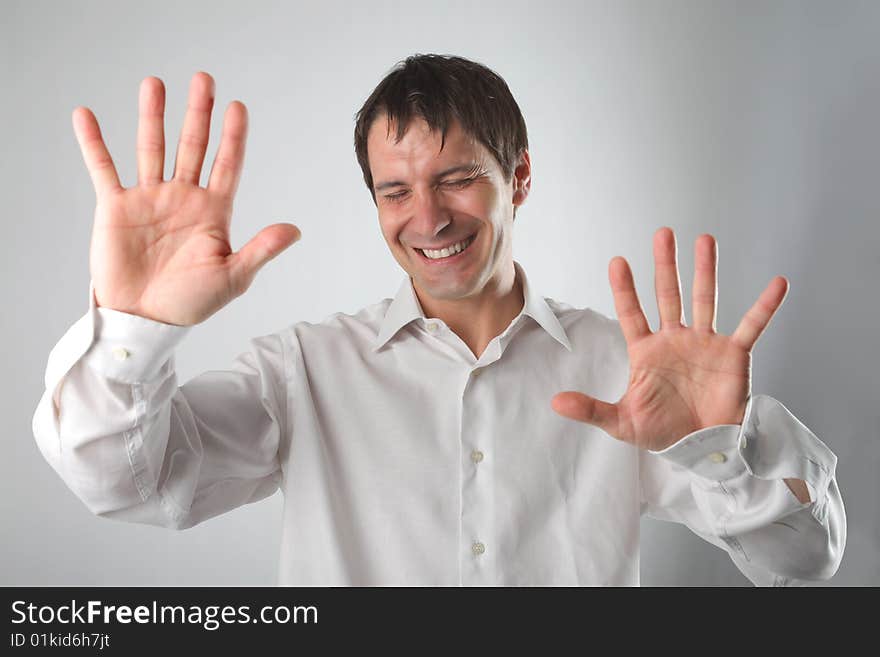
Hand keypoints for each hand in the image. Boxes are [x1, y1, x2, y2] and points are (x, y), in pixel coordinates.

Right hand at [74, 72, 300, 325]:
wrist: (145, 320)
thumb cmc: (191, 302)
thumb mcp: (233, 277)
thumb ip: (261, 250)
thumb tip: (295, 229)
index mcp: (213, 211)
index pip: (227, 165)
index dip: (233, 137)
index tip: (238, 106)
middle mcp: (183, 198)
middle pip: (192, 146)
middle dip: (198, 114)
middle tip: (204, 80)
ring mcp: (149, 199)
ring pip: (151, 148)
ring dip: (151, 117)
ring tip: (154, 83)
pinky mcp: (116, 207)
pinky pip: (103, 168)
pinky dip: (93, 143)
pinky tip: (86, 115)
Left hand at [551, 227, 788, 451]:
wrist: (702, 451)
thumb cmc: (662, 433)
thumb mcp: (621, 422)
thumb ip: (590, 408)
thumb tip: (555, 402)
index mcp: (646, 351)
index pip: (632, 313)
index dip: (625, 288)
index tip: (618, 261)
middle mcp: (675, 340)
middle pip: (668, 295)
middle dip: (665, 265)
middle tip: (663, 233)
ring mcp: (705, 343)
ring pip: (704, 299)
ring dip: (705, 270)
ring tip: (705, 239)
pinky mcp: (733, 354)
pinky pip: (751, 325)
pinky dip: (765, 306)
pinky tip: (777, 283)